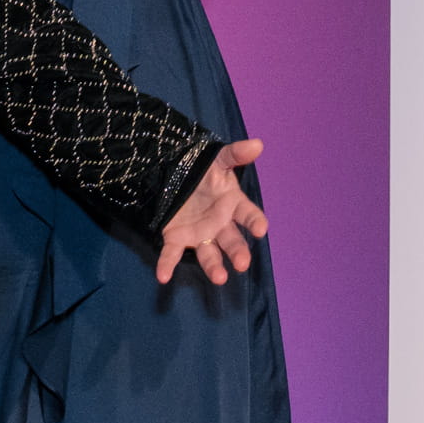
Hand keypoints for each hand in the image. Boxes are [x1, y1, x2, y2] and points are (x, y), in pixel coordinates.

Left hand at [153, 139, 267, 286]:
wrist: (172, 173)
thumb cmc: (201, 170)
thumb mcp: (217, 159)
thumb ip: (235, 154)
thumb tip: (257, 144)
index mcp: (232, 204)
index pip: (248, 215)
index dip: (255, 222)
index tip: (260, 229)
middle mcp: (219, 224)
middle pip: (232, 241)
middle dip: (238, 252)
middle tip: (242, 264)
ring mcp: (199, 233)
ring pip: (209, 253)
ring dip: (214, 266)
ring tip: (219, 278)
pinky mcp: (177, 238)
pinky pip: (172, 253)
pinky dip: (167, 265)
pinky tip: (163, 277)